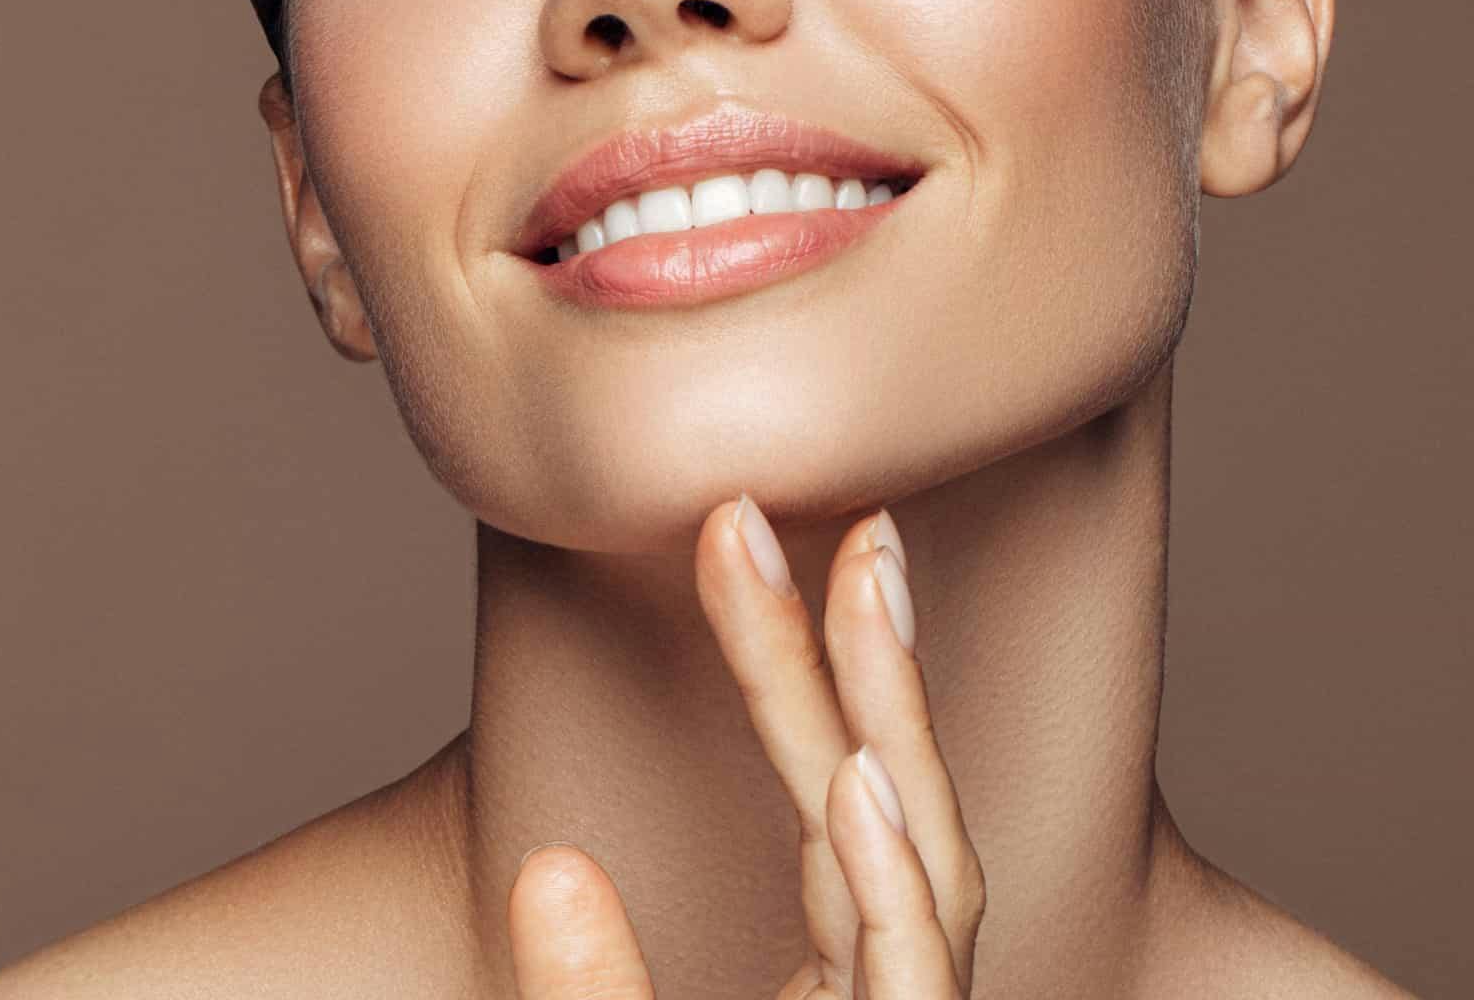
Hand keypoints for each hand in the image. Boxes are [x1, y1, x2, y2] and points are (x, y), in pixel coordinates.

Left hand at [507, 496, 985, 997]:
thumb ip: (587, 989)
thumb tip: (549, 869)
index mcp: (839, 986)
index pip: (825, 799)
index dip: (794, 666)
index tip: (748, 539)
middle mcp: (883, 997)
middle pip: (884, 806)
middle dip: (869, 659)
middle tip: (857, 521)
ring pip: (924, 877)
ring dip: (894, 723)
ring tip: (866, 589)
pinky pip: (911, 988)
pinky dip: (893, 885)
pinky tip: (859, 779)